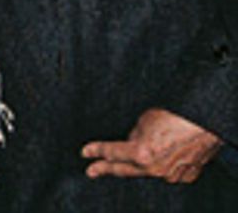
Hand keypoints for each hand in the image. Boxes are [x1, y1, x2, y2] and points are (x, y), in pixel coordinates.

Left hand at [81, 108, 221, 183]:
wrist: (208, 122)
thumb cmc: (177, 115)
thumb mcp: (144, 120)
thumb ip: (133, 135)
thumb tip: (130, 142)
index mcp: (141, 153)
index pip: (111, 152)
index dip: (96, 151)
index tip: (85, 153)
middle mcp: (154, 168)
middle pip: (124, 170)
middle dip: (106, 169)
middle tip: (92, 171)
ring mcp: (170, 175)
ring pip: (146, 171)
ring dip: (138, 164)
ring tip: (131, 155)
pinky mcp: (186, 176)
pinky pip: (166, 171)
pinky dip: (161, 164)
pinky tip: (160, 156)